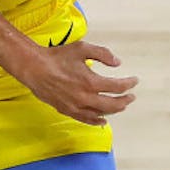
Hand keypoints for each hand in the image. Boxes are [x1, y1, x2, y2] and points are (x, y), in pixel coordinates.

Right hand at [16, 40, 137, 125]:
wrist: (34, 68)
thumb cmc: (57, 57)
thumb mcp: (82, 48)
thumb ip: (102, 54)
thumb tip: (118, 63)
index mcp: (91, 82)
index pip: (117, 87)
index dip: (129, 84)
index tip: (134, 81)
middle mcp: (86, 97)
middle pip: (113, 104)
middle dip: (126, 100)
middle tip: (132, 96)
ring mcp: (77, 106)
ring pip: (102, 113)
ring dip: (114, 110)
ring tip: (121, 105)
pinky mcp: (68, 110)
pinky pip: (86, 120)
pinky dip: (97, 121)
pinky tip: (103, 120)